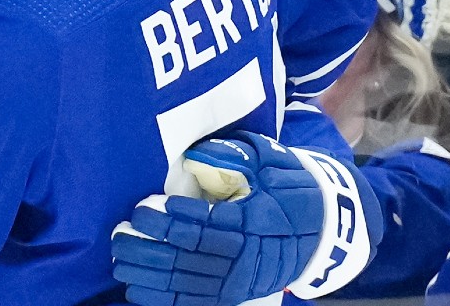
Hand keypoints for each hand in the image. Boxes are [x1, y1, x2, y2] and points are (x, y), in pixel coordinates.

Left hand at [112, 132, 329, 305]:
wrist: (328, 227)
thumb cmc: (292, 186)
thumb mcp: (271, 162)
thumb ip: (235, 157)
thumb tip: (197, 158)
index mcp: (257, 221)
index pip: (206, 225)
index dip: (171, 220)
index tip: (142, 209)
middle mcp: (249, 256)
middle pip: (189, 257)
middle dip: (149, 248)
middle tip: (121, 235)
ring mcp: (243, 279)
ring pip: (188, 282)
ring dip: (150, 275)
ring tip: (121, 261)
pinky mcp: (238, 294)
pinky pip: (196, 302)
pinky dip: (165, 300)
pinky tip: (138, 292)